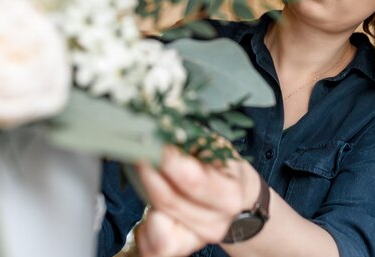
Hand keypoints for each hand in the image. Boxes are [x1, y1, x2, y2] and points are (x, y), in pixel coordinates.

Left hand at [135, 145, 260, 256]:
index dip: (168, 161)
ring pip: (157, 223)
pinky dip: (143, 225)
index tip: (153, 140)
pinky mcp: (181, 249)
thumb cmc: (222, 167)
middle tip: (138, 148)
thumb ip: (192, 141)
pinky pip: (151, 247)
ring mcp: (198, 239)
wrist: (237, 197)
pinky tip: (149, 206)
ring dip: (145, 194)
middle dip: (148, 172)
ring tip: (145, 172)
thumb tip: (161, 129)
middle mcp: (216, 222)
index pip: (193, 181)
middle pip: (168, 200)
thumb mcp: (216, 147)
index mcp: (230, 195)